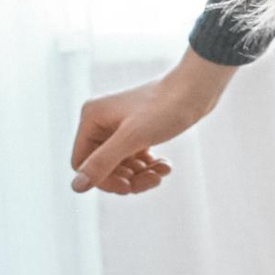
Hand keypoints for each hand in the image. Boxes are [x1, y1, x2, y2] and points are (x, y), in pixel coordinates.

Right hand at [69, 52, 232, 196]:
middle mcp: (101, 120)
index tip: (128, 187)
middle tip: (153, 180)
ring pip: (122, 164)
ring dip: (141, 174)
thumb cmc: (166, 108)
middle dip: (127, 178)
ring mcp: (119, 124)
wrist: (198, 87)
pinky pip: (136, 156)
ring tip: (162, 171)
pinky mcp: (138, 128)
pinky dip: (149, 165)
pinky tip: (165, 165)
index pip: (82, 163)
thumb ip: (103, 162)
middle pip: (104, 165)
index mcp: (91, 118)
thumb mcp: (132, 138)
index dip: (103, 179)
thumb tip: (76, 187)